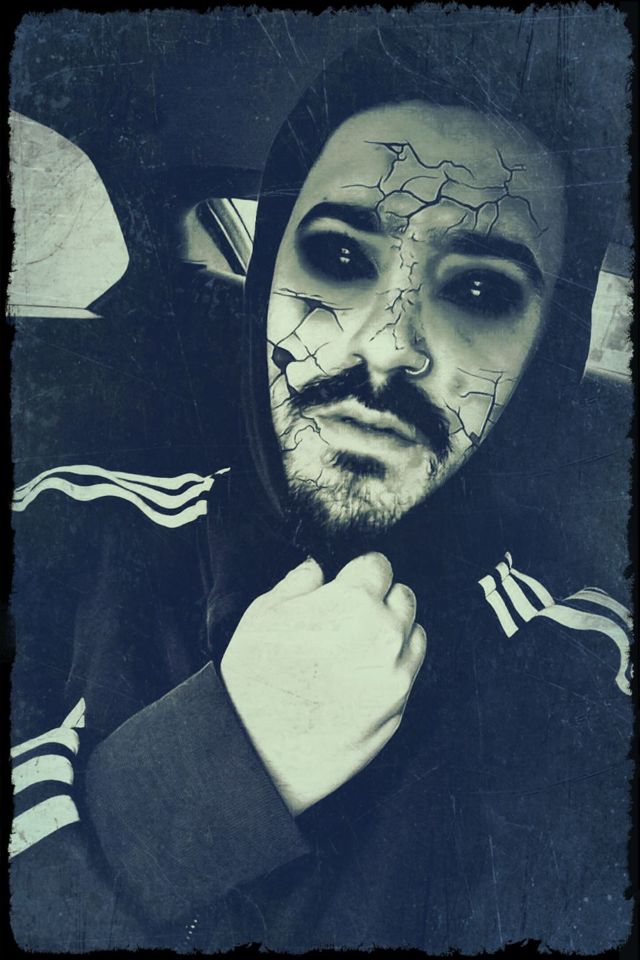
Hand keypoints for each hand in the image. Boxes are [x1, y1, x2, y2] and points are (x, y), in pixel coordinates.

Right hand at [220, 553, 425, 815]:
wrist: (256, 752)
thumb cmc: (254, 680)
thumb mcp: (263, 614)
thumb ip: (298, 583)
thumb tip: (317, 569)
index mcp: (353, 601)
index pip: (379, 566)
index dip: (360, 573)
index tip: (350, 582)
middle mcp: (384, 633)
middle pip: (402, 597)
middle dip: (381, 601)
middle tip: (352, 617)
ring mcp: (396, 673)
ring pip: (413, 634)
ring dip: (393, 634)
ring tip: (357, 649)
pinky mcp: (399, 708)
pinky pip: (409, 672)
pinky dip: (393, 667)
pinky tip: (360, 677)